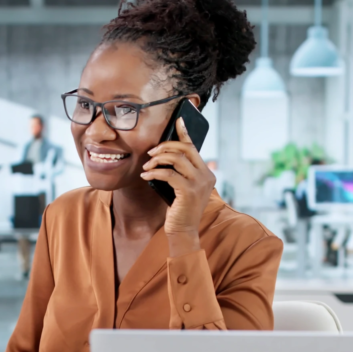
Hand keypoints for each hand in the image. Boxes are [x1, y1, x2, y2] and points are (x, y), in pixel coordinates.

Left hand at [141, 117, 215, 254]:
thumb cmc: (179, 209)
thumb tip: (164, 154)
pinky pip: (169, 173)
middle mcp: (206, 176)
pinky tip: (145, 174)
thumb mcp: (181, 187)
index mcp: (207, 173)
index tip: (178, 120)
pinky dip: (155, 172)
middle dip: (165, 146)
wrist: (183, 231)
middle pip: (185, 149)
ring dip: (158, 159)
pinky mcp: (189, 191)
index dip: (185, 133)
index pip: (194, 148)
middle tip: (151, 152)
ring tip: (147, 165)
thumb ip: (179, 172)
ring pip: (177, 159)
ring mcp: (199, 183)